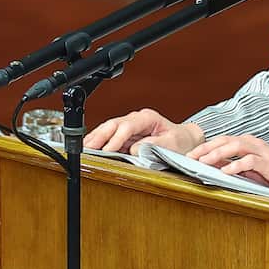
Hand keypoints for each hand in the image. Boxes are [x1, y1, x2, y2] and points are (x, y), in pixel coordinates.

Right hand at [84, 109, 203, 154]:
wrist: (184, 140)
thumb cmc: (179, 141)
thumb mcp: (171, 144)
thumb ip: (153, 145)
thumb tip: (133, 149)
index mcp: (147, 118)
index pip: (127, 126)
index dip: (116, 138)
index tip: (108, 150)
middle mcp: (135, 119)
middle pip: (113, 124)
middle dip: (99, 136)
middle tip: (87, 148)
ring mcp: (129, 125)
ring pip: (108, 128)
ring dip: (96, 138)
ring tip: (83, 148)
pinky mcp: (125, 134)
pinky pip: (109, 135)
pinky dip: (99, 141)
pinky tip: (89, 147)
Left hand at [188, 134, 268, 195]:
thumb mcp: (253, 170)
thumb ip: (235, 166)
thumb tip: (214, 168)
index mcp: (248, 144)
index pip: (222, 140)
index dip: (205, 146)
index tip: (189, 155)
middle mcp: (254, 143)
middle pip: (225, 140)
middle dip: (206, 148)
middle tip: (190, 157)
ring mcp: (262, 152)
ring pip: (236, 146)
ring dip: (218, 154)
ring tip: (203, 162)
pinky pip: (251, 161)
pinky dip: (237, 165)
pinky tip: (226, 172)